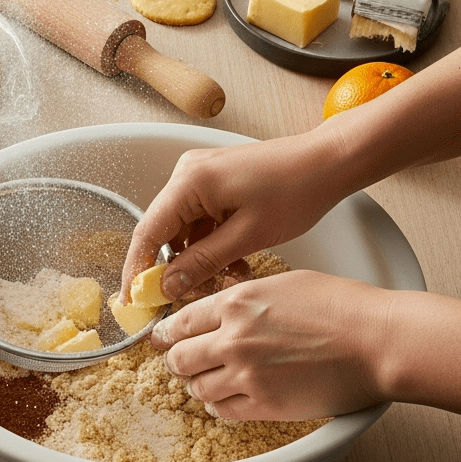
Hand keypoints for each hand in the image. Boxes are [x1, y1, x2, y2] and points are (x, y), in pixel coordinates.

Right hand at [122, 133, 349, 300]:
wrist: (328, 162)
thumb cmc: (296, 191)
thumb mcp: (248, 236)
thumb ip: (203, 262)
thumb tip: (168, 286)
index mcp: (189, 182)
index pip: (148, 232)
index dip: (137, 269)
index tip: (132, 300)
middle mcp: (186, 174)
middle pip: (164, 231)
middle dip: (176, 267)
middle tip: (191, 296)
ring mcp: (199, 176)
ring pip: (183, 229)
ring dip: (199, 258)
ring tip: (228, 277)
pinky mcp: (213, 182)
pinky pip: (200, 220)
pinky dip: (211, 244)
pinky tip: (234, 262)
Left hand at [148, 270, 389, 420]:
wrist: (377, 341)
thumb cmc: (339, 306)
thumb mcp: (280, 285)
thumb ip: (242, 299)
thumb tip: (220, 309)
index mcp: (235, 303)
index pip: (181, 321)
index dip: (168, 332)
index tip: (164, 338)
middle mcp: (233, 338)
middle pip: (179, 357)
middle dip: (177, 360)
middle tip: (182, 361)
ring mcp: (248, 375)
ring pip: (197, 387)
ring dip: (198, 384)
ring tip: (209, 380)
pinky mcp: (266, 405)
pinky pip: (223, 410)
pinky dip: (219, 405)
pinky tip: (227, 398)